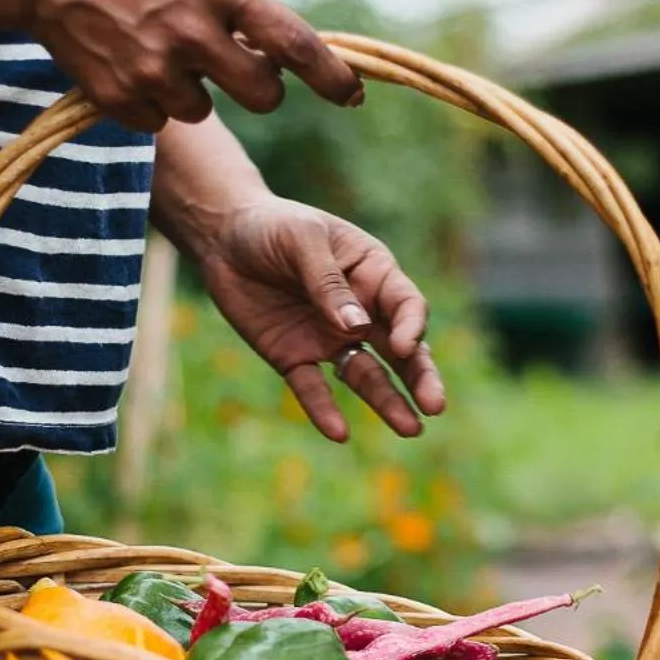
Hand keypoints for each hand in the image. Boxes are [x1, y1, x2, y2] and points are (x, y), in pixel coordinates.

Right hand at [10, 0, 363, 131]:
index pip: (295, 45)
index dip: (331, 77)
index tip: (352, 94)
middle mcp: (195, 33)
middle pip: (262, 96)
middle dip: (257, 85)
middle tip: (232, 61)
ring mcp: (156, 70)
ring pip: (205, 110)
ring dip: (196, 90)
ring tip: (162, 47)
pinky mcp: (121, 98)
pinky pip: (159, 120)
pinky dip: (152, 101)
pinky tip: (131, 62)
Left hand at [195, 197, 446, 441]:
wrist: (223, 237)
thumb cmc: (272, 226)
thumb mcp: (302, 239)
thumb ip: (327, 282)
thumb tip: (356, 327)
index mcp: (373, 274)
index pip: (406, 305)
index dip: (411, 327)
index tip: (403, 346)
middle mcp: (360, 312)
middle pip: (400, 351)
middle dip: (419, 377)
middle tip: (436, 405)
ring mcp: (329, 339)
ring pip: (366, 376)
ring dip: (388, 402)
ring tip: (411, 429)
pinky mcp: (295, 358)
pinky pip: (312, 388)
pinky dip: (323, 410)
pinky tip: (337, 433)